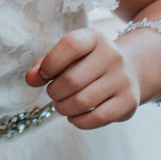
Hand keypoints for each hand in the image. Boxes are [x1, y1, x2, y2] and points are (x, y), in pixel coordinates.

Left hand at [25, 28, 140, 129]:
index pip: (71, 45)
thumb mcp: (67, 56)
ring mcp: (123, 79)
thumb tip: (30, 79)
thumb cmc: (87, 64)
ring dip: (63, 108)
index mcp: (94, 38)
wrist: (130, 71)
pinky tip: (73, 116)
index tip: (45, 74)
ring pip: (82, 102)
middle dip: (54, 92)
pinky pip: (97, 118)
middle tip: (53, 94)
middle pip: (72, 79)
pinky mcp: (128, 102)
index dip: (51, 62)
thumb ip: (44, 65)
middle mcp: (112, 56)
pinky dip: (78, 121)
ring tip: (61, 105)